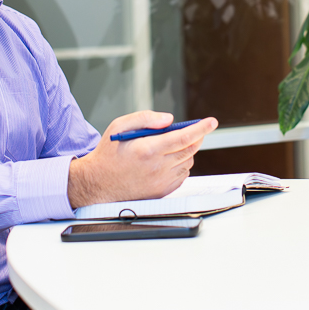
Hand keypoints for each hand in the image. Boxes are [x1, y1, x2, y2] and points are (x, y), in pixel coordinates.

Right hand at [67, 111, 217, 208]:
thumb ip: (145, 118)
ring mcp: (161, 182)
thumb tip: (169, 120)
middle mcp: (157, 168)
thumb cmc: (108, 153)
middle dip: (196, 136)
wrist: (97, 183)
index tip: (211, 121)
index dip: (201, 128)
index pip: (184, 137)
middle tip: (193, 129)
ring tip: (170, 146)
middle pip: (190, 149)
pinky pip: (182, 175)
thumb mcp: (119, 126)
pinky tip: (167, 160)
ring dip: (187, 150)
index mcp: (148, 150)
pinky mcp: (162, 191)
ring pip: (188, 162)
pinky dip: (181, 164)